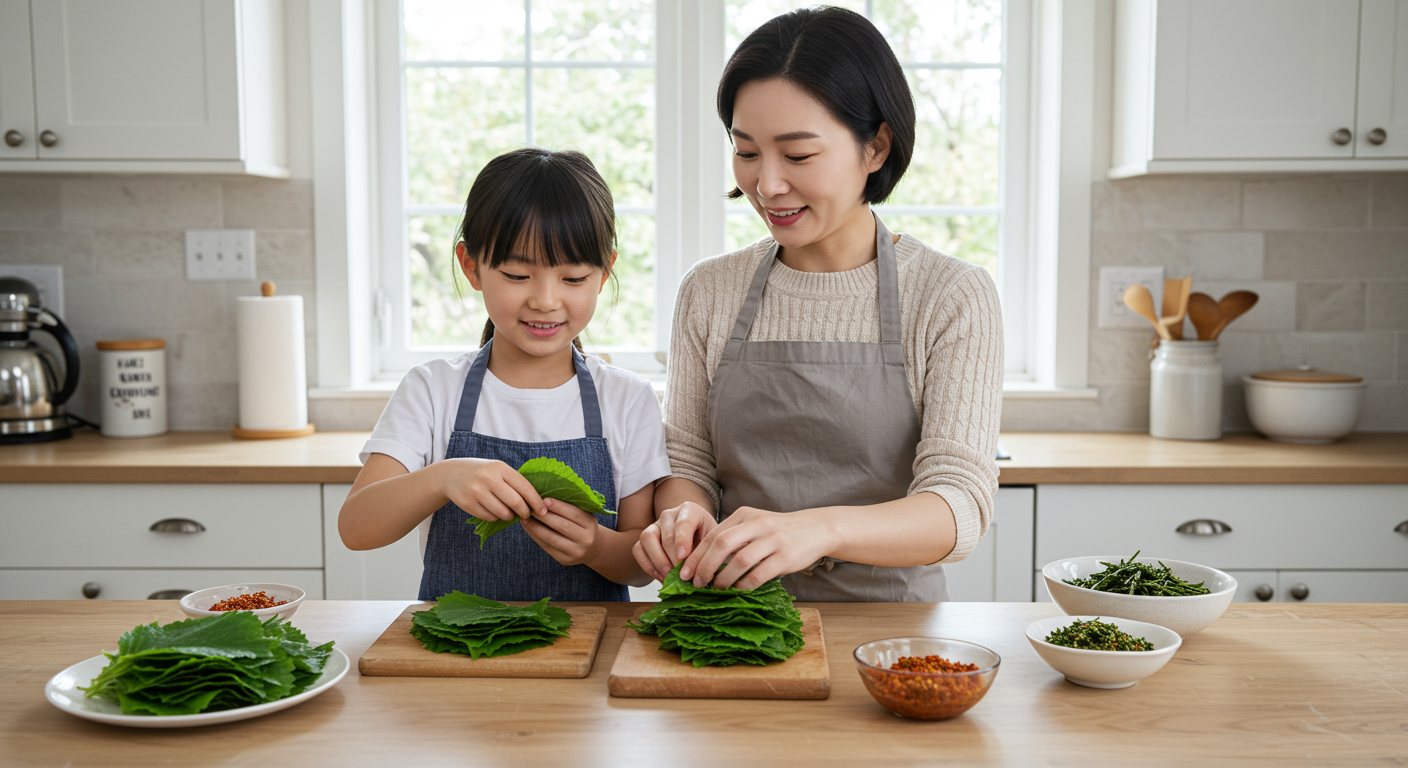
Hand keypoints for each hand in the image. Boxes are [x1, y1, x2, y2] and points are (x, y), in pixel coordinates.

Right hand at [436, 458, 543, 522]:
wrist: (451, 474)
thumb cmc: (483, 473)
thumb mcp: (498, 470)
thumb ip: (514, 482)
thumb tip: (536, 503)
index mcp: (500, 468)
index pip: (525, 488)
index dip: (536, 502)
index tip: (543, 511)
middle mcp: (489, 478)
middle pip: (516, 503)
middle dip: (525, 512)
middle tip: (526, 515)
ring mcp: (477, 491)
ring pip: (503, 513)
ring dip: (509, 516)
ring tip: (508, 511)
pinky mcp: (468, 504)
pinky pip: (490, 518)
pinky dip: (495, 518)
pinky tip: (493, 510)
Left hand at [522, 498, 599, 565]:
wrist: (592, 548)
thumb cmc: (582, 526)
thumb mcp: (583, 515)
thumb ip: (569, 507)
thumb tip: (544, 496)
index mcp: (590, 524)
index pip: (574, 513)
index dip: (558, 506)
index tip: (544, 499)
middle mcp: (585, 539)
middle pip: (562, 526)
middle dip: (544, 516)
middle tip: (530, 507)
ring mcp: (575, 551)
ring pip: (551, 538)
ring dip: (535, 527)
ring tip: (524, 518)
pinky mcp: (564, 559)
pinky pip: (547, 546)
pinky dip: (535, 536)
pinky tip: (528, 528)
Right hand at [632, 501, 715, 582]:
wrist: (697, 541)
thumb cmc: (707, 541)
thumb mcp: (712, 543)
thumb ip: (705, 553)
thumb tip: (695, 572)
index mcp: (690, 510)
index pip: (683, 523)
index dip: (682, 541)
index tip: (683, 558)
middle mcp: (670, 514)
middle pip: (666, 535)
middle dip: (673, 558)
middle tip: (681, 576)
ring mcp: (655, 525)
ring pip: (647, 538)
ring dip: (658, 561)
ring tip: (669, 577)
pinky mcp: (645, 538)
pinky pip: (638, 549)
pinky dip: (648, 565)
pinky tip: (661, 576)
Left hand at [680, 507, 833, 590]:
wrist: (817, 529)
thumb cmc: (780, 531)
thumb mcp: (755, 525)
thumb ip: (734, 538)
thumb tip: (703, 562)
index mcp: (745, 515)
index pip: (713, 535)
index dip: (696, 555)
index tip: (684, 573)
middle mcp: (757, 524)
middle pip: (721, 544)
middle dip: (704, 566)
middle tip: (696, 583)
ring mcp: (772, 539)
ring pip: (739, 560)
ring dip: (723, 578)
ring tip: (716, 589)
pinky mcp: (785, 556)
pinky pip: (758, 573)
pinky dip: (744, 584)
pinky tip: (738, 591)